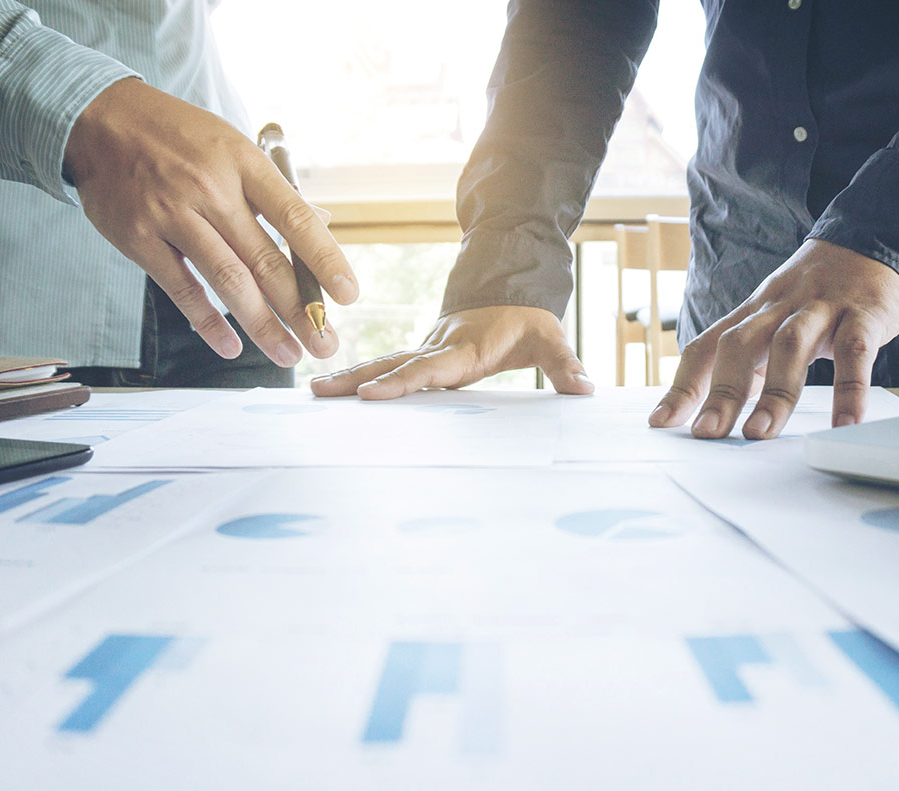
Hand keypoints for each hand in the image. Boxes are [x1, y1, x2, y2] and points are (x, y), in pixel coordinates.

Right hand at [63, 78, 356, 366]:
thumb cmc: (178, 137)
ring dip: (263, 325)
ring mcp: (172, 214)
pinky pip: (182, 289)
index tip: (349, 295)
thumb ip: (271, 191)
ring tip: (289, 354)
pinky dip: (208, 322)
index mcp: (242, 163)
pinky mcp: (139, 237)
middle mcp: (210, 189)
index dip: (325, 259)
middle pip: (266, 260)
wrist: (99, 120)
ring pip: (228, 281)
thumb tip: (322, 225)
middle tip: (325, 344)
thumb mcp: (231, 147)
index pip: (295, 217)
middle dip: (301, 310)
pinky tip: (232, 345)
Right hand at [310, 306, 593, 398]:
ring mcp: (427, 350)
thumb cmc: (529, 319)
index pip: (430, 368)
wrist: (511, 290)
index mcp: (466, 347)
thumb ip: (565, 366)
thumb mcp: (551, 339)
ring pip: (384, 362)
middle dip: (356, 379)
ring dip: (349, 377)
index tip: (369, 396)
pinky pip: (389, 366)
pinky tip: (334, 391)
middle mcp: (439, 347)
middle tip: (319, 392)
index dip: (401, 383)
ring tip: (313, 391)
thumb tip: (585, 388)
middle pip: (393, 364)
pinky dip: (360, 376)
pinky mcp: (423, 354)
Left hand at [648, 239, 898, 438]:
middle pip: (739, 344)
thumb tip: (718, 410)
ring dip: (773, 392)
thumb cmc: (817, 295)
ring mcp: (822, 308)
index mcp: (751, 313)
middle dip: (720, 392)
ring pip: (790, 345)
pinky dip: (850, 389)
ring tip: (759, 434)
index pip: (706, 347)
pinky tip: (846, 424)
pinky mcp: (865, 313)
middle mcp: (779, 307)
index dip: (682, 385)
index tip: (660, 422)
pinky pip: (856, 351)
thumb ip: (750, 361)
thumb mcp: (775, 319)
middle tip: (706, 434)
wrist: (872, 240)